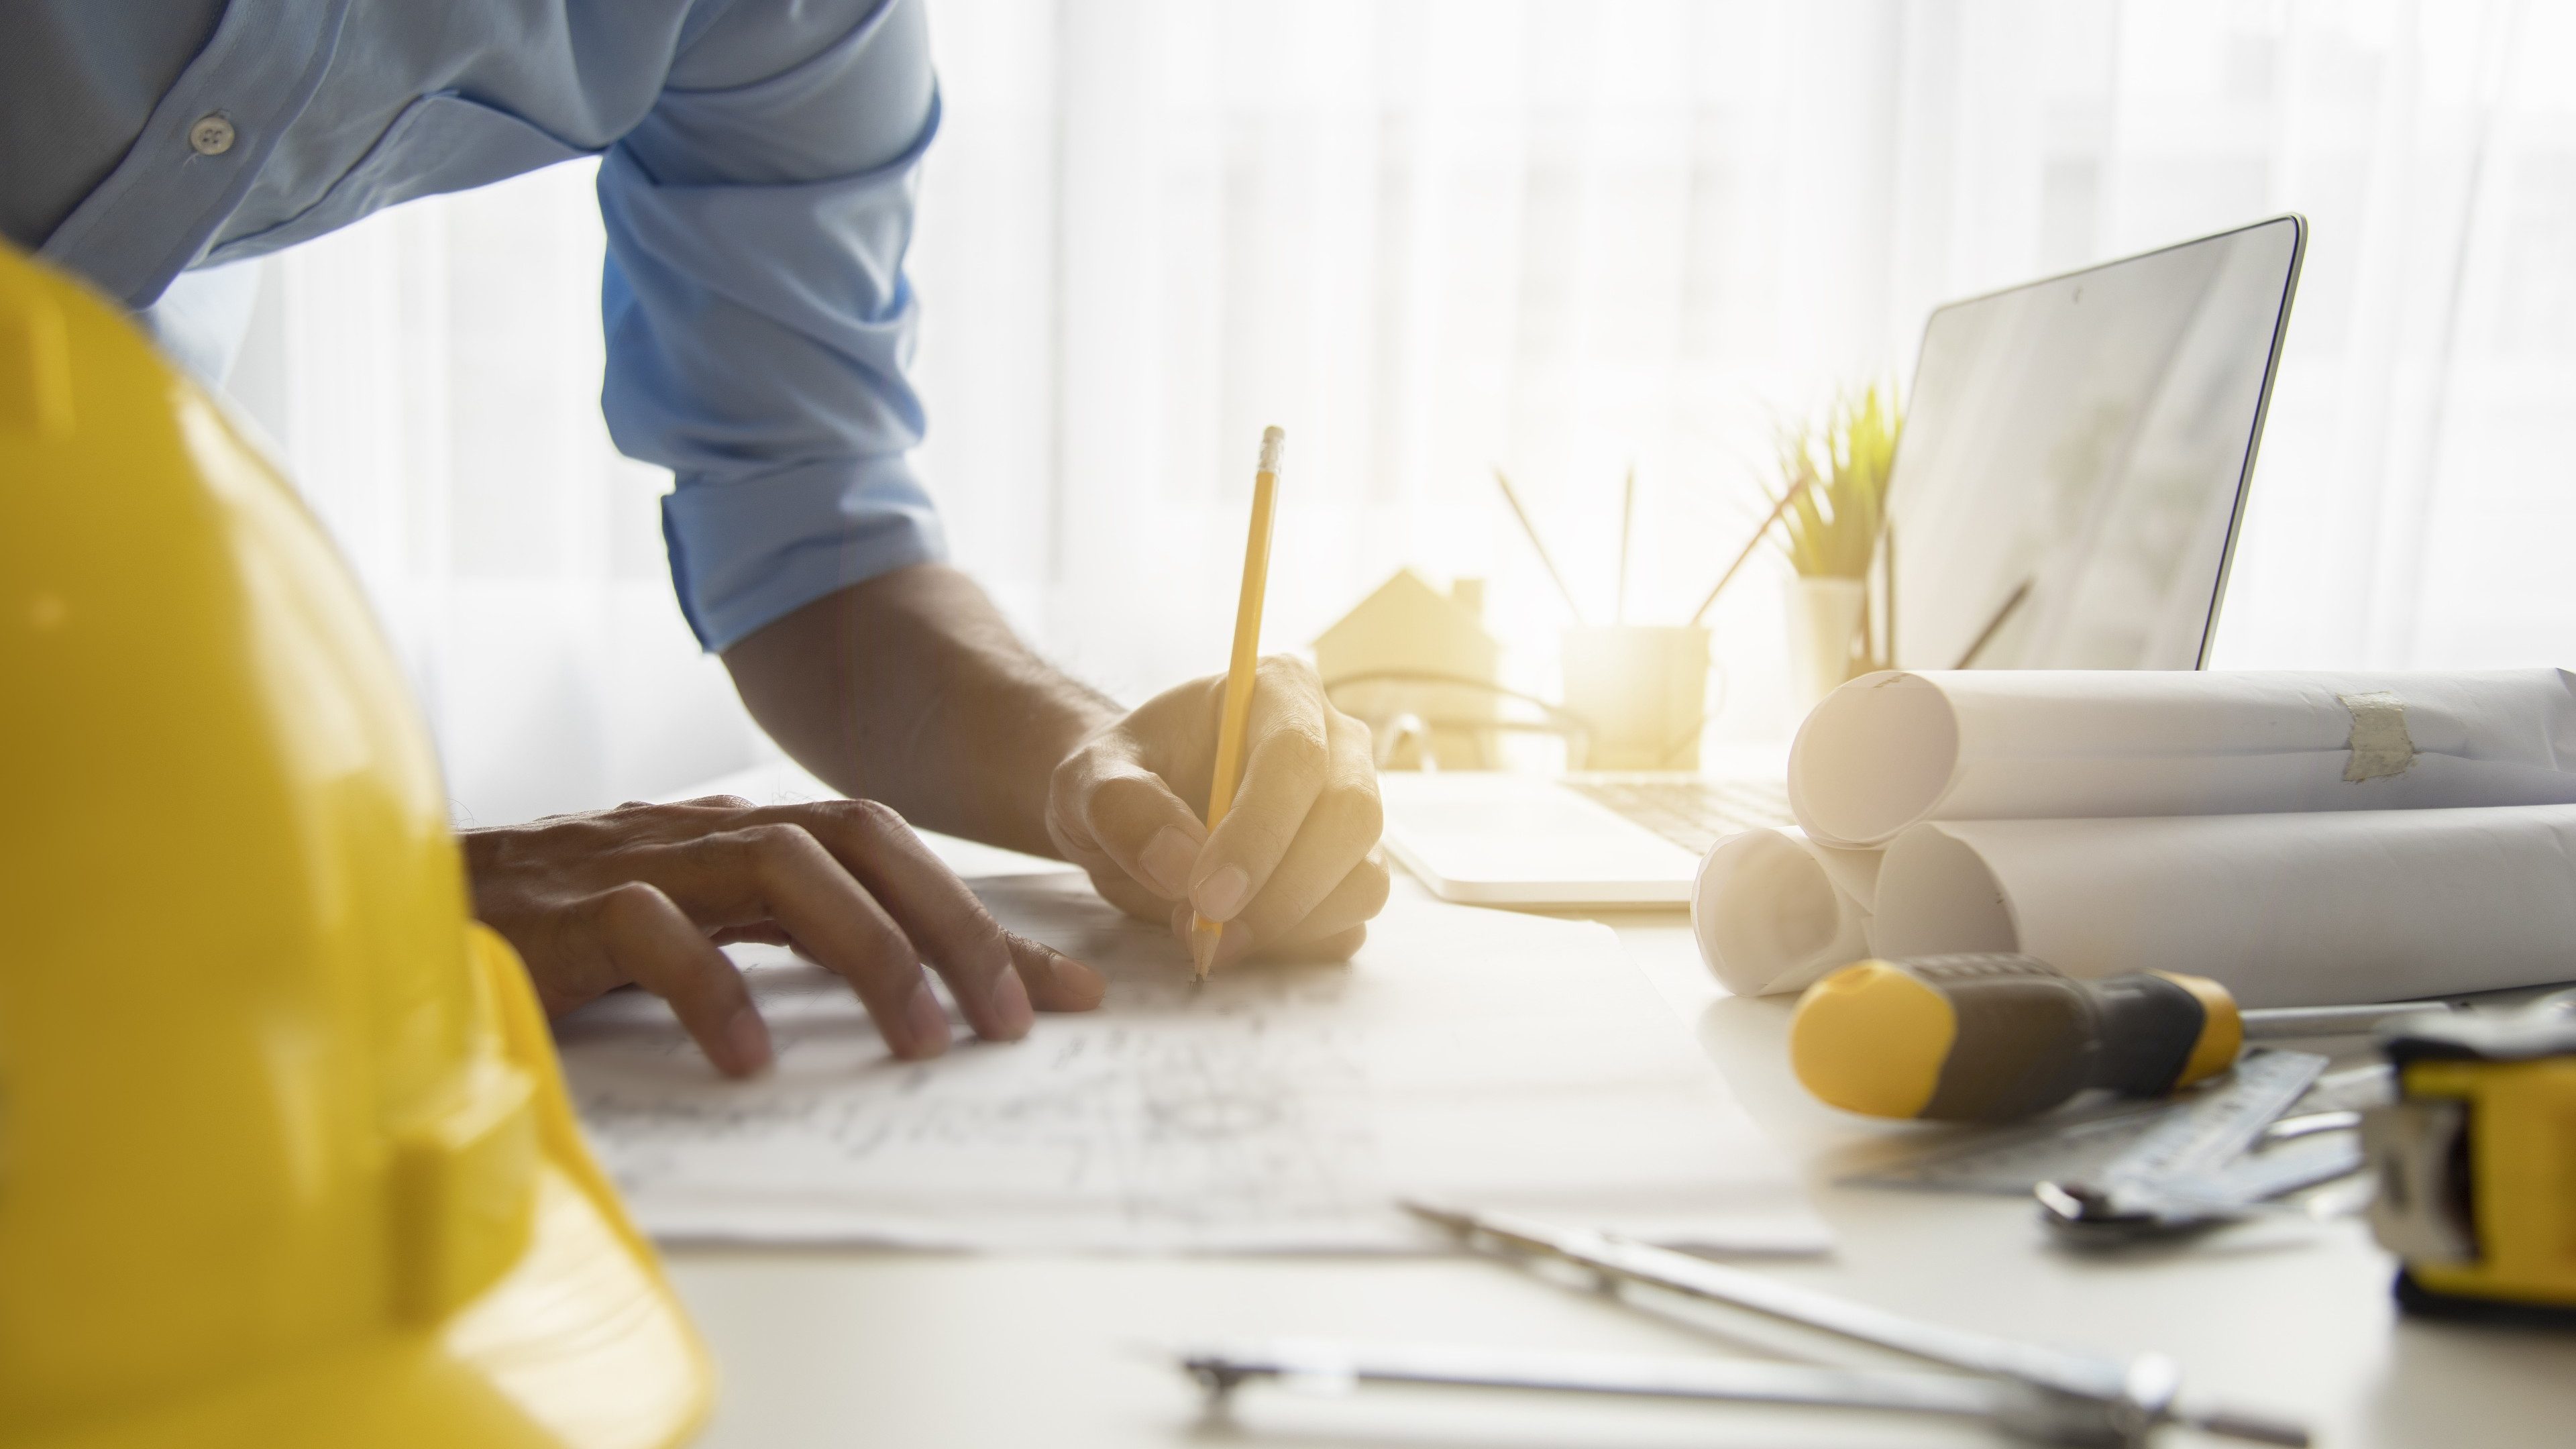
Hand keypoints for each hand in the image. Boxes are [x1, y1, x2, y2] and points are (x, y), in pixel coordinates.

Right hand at [463, 796, 1106, 1076]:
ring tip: (921, 1042)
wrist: (389, 901)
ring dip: (870, 952)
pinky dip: (714, 989)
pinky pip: (654, 932)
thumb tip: (909, 988)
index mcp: (738, 836)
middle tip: (1012, 1023)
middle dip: (954, 927)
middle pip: (860, 843)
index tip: (1070, 994)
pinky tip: (752, 1058)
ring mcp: (634, 860)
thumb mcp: (688, 923)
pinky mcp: (563, 908)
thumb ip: (778, 936)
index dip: (984, 919)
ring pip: (783, 868)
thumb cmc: (550, 928)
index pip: (888, 856)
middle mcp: (703, 832)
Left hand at [1045, 654, 1388, 968]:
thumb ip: (1120, 805)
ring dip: (1290, 925)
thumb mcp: (1088, 779)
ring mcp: (1351, 811)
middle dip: (1283, 890)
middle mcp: (1336, 743)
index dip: (1259, 830)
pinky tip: (1238, 936)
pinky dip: (1298, 945)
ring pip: (1364, 877)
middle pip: (1351, 815)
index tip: (1206, 894)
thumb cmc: (1119, 779)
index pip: (1297, 755)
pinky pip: (1351, 920)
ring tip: (1209, 934)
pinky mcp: (1349, 872)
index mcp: (1279, 690)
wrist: (1133, 815)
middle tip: (1209, 932)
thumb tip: (1179, 864)